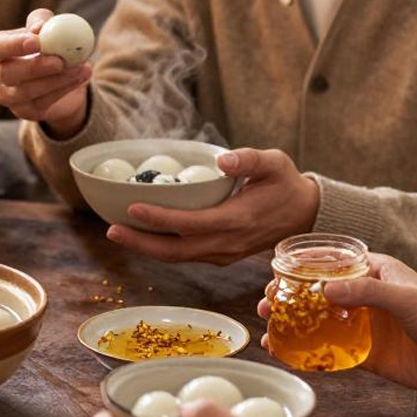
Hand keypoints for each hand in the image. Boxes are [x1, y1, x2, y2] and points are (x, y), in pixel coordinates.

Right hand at [0, 9, 91, 137]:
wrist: (60, 75)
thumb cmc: (47, 45)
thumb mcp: (47, 27)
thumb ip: (42, 22)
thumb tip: (39, 28)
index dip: (13, 45)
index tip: (36, 41)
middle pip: (7, 73)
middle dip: (35, 67)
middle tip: (60, 61)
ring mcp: (7, 96)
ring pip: (26, 92)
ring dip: (57, 80)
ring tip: (80, 67)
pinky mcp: (24, 111)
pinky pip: (42, 104)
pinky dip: (64, 90)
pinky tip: (81, 77)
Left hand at [107, 148, 318, 264]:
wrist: (306, 215)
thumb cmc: (287, 183)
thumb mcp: (275, 162)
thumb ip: (249, 159)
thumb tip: (221, 160)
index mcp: (238, 220)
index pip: (191, 224)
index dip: (160, 219)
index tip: (132, 208)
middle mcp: (228, 243)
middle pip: (176, 251)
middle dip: (141, 243)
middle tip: (110, 230)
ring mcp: (224, 253)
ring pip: (178, 257)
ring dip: (147, 248)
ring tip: (118, 232)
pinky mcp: (221, 255)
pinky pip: (186, 255)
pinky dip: (161, 249)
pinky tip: (142, 235)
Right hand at [256, 253, 416, 398]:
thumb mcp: (407, 299)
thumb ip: (366, 292)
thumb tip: (323, 289)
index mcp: (377, 271)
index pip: (332, 260)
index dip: (302, 263)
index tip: (277, 269)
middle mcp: (365, 295)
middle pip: (317, 291)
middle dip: (288, 294)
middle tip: (266, 300)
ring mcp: (362, 325)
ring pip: (317, 319)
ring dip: (290, 320)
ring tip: (267, 323)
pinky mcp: (363, 353)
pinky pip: (327, 349)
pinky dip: (303, 349)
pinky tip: (282, 350)